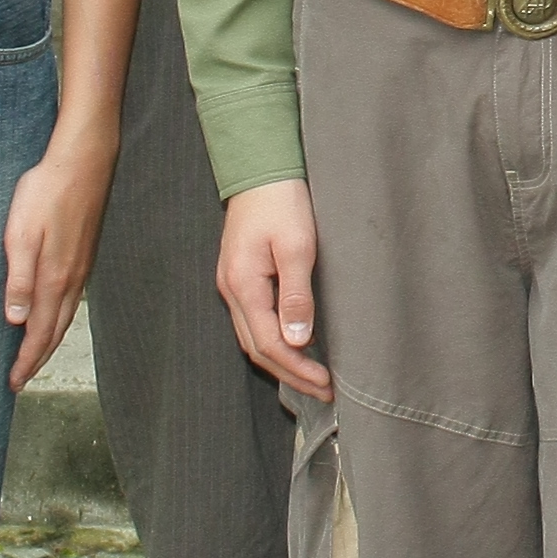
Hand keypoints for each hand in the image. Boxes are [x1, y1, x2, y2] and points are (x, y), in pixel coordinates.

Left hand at [3, 136, 116, 390]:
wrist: (83, 160)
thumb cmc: (46, 192)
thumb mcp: (21, 233)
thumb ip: (19, 278)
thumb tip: (16, 320)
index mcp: (54, 278)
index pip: (40, 333)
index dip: (26, 361)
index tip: (12, 383)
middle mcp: (72, 279)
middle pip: (56, 331)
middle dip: (38, 358)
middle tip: (20, 380)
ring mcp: (81, 267)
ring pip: (65, 317)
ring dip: (49, 340)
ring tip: (33, 355)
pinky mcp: (84, 254)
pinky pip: (71, 299)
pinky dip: (58, 318)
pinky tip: (50, 315)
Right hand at [218, 180, 329, 401]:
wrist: (259, 167)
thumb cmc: (282, 201)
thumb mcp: (296, 246)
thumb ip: (296, 295)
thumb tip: (297, 340)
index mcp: (243, 285)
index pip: (269, 343)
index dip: (298, 368)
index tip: (326, 382)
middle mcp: (231, 290)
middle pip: (257, 348)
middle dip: (290, 374)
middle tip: (323, 390)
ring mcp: (231, 284)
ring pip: (252, 337)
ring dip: (281, 361)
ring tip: (312, 377)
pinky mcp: (239, 276)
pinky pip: (253, 321)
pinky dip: (273, 341)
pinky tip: (294, 345)